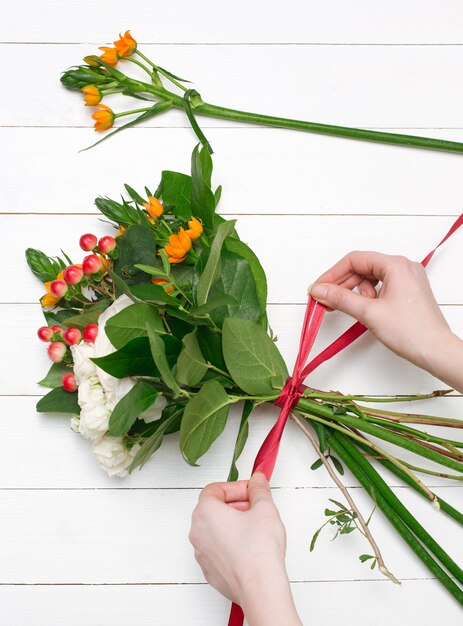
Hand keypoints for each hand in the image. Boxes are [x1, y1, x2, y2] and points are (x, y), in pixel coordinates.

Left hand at [189, 473, 301, 624]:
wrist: (260, 587)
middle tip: (255, 507)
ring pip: (215, 529)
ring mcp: (202, 554)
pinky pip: (218, 549)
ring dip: (233, 524)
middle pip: (213, 508)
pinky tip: (250, 547)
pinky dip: (231, 543)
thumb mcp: (264, 508)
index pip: (214, 489)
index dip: (235, 487)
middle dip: (235, 504)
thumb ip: (259, 489)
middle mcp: (198, 533)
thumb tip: (257, 481)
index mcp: (205, 512)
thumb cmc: (258, 550)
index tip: (251, 491)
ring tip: (255, 528)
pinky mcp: (210, 571)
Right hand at [310, 251, 462, 390]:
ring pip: (370, 279)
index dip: (332, 274)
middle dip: (342, 285)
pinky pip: (381, 288)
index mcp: (396, 265)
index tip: (318, 288)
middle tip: (325, 300)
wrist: (435, 351)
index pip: (355, 260)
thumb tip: (319, 290)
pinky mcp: (407, 292)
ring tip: (347, 309)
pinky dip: (367, 298)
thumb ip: (340, 298)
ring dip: (355, 293)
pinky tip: (363, 311)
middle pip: (362, 269)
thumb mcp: (369, 313)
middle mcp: (403, 268)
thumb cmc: (412, 332)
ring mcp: (407, 279)